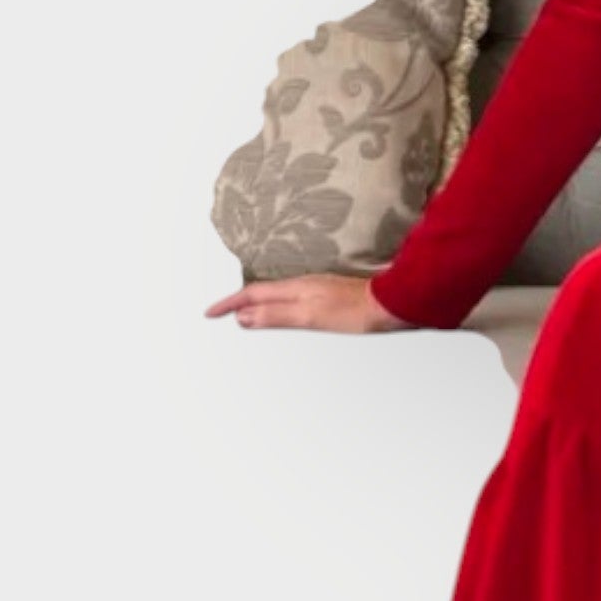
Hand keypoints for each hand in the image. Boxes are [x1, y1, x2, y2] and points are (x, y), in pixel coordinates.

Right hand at [203, 272, 414, 332]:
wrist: (390, 303)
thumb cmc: (355, 311)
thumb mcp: (310, 316)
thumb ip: (277, 315)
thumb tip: (244, 316)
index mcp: (296, 288)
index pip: (253, 294)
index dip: (229, 304)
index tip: (209, 313)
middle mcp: (305, 284)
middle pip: (262, 291)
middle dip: (238, 301)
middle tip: (220, 311)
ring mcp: (317, 288)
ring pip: (278, 293)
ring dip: (257, 301)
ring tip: (244, 310)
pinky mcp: (329, 293)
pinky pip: (292, 297)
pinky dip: (277, 303)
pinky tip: (283, 308)